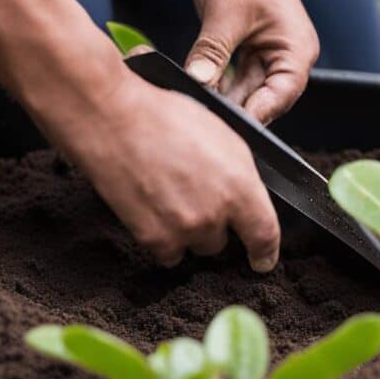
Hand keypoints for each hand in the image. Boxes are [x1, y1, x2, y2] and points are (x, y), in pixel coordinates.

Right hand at [56, 73, 280, 271]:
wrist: (113, 121)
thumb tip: (244, 195)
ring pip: (195, 246)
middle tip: (192, 196)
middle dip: (212, 224)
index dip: (266, 253)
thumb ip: (239, 174)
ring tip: (168, 198)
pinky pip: (168, 253)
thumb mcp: (222, 135)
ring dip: (188, 232)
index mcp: (239, 186)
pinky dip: (163, 238)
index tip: (263, 260)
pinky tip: (152, 211)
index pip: (265, 235)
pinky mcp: (153, 239)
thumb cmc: (164, 118)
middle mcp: (215, 215)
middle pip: (222, 241)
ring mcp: (183, 230)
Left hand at [185, 0, 318, 123]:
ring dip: (221, 99)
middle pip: (261, 100)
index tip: (226, 127)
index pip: (280, 97)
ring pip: (243, 92)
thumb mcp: (225, 13)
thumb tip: (198, 84)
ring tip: (196, 107)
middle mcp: (286, 57)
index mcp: (296, 50)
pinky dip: (215, 85)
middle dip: (233, 109)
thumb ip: (213, 52)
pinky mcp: (245, 52)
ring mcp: (266, 56)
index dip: (254, 115)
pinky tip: (196, 91)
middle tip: (203, 120)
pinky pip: (231, 79)